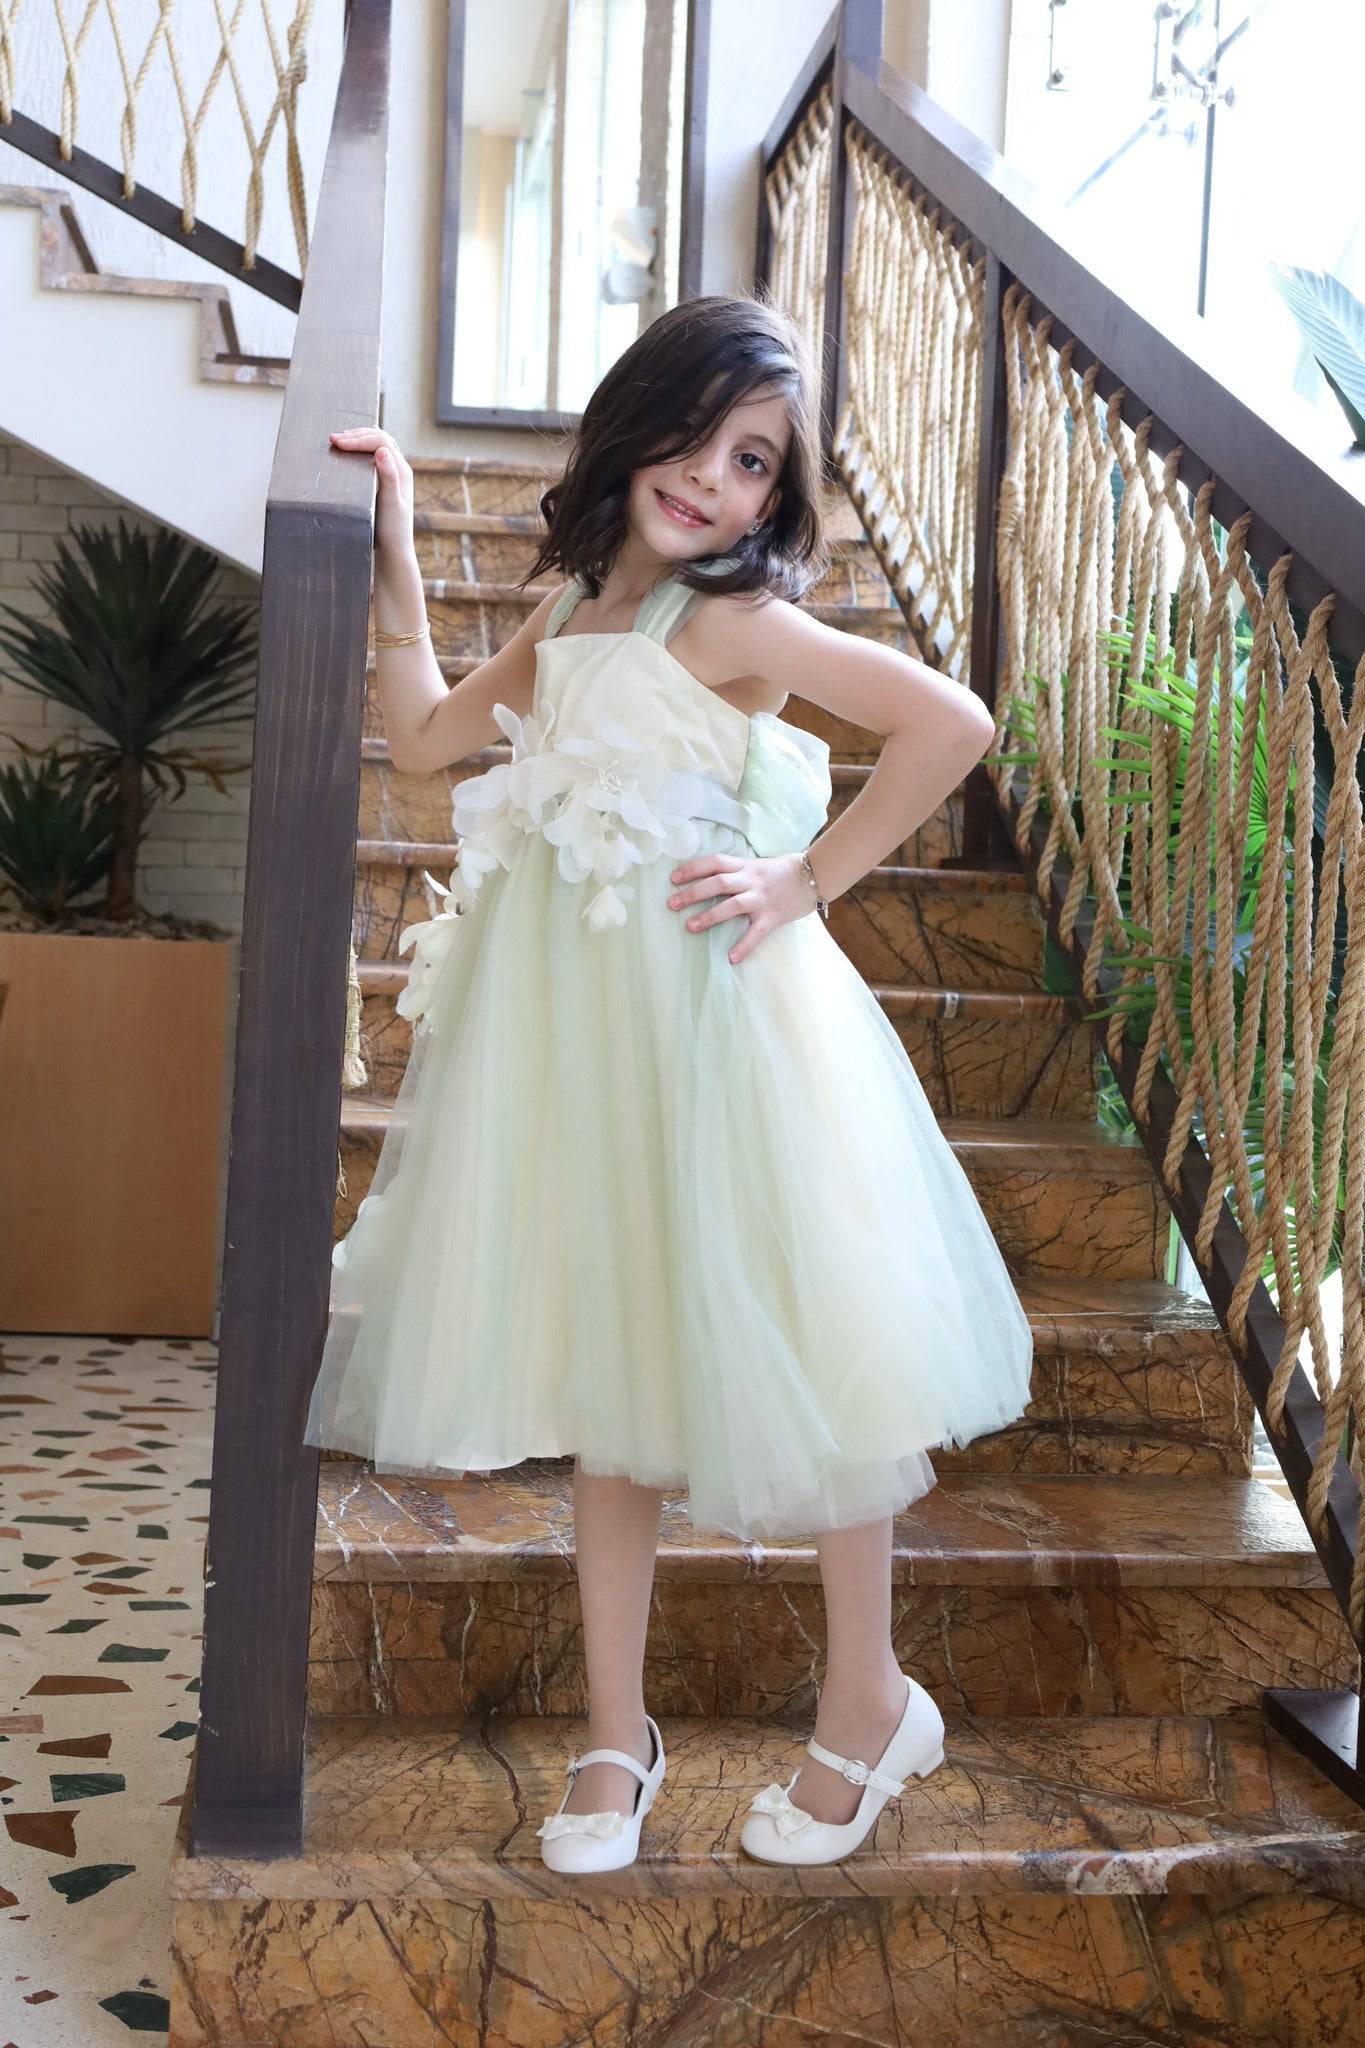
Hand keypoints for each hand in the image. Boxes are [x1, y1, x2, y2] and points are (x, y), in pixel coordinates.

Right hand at [328, 425, 415, 570]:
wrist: (394, 551)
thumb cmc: (392, 531)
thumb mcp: (390, 505)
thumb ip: (388, 478)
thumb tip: (381, 451)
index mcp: (402, 471)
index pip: (381, 442)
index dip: (359, 439)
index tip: (338, 443)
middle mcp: (399, 469)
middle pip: (379, 438)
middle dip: (355, 435)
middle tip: (333, 439)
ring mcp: (392, 474)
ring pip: (375, 444)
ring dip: (357, 438)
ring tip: (337, 441)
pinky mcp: (383, 481)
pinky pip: (371, 456)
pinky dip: (358, 449)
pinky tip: (345, 452)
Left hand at [667, 851, 816, 963]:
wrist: (815, 875)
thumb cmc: (783, 871)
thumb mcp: (756, 865)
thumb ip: (736, 872)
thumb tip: (708, 880)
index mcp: (745, 866)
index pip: (714, 862)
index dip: (692, 869)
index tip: (673, 879)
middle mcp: (751, 880)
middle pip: (718, 882)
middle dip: (693, 893)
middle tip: (672, 903)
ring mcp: (762, 898)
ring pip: (732, 905)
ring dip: (709, 916)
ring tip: (690, 927)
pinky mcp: (773, 916)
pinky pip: (756, 933)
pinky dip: (744, 946)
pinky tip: (731, 958)